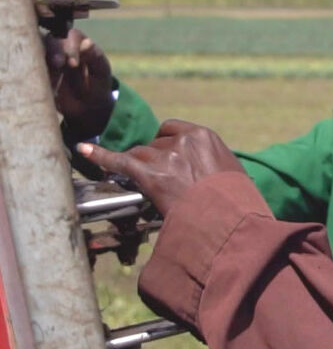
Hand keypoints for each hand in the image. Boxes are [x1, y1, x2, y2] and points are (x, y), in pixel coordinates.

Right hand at [43, 28, 113, 141]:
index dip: (70, 47)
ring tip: (51, 76)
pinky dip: (35, 73)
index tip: (74, 64)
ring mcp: (47, 58)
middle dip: (54, 50)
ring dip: (42, 60)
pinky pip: (31, 67)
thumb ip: (95, 57)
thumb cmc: (98, 86)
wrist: (87, 108)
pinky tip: (44, 84)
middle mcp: (61, 46)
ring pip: (37, 50)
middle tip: (58, 64)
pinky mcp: (38, 71)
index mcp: (79, 42)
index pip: (70, 35)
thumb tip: (87, 42)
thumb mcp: (101, 73)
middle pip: (51, 40)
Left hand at [78, 119, 244, 215]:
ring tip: (150, 188)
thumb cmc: (235, 200)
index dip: (167, 143)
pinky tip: (83, 149)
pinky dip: (100, 155)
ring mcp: (164, 156)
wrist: (226, 218)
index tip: (168, 157)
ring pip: (139, 155)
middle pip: (154, 144)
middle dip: (155, 161)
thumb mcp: (231, 173)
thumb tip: (210, 169)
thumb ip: (214, 162)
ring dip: (140, 169)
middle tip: (165, 183)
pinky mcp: (148, 174)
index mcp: (203, 136)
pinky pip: (119, 161)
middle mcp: (182, 141)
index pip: (172, 129)